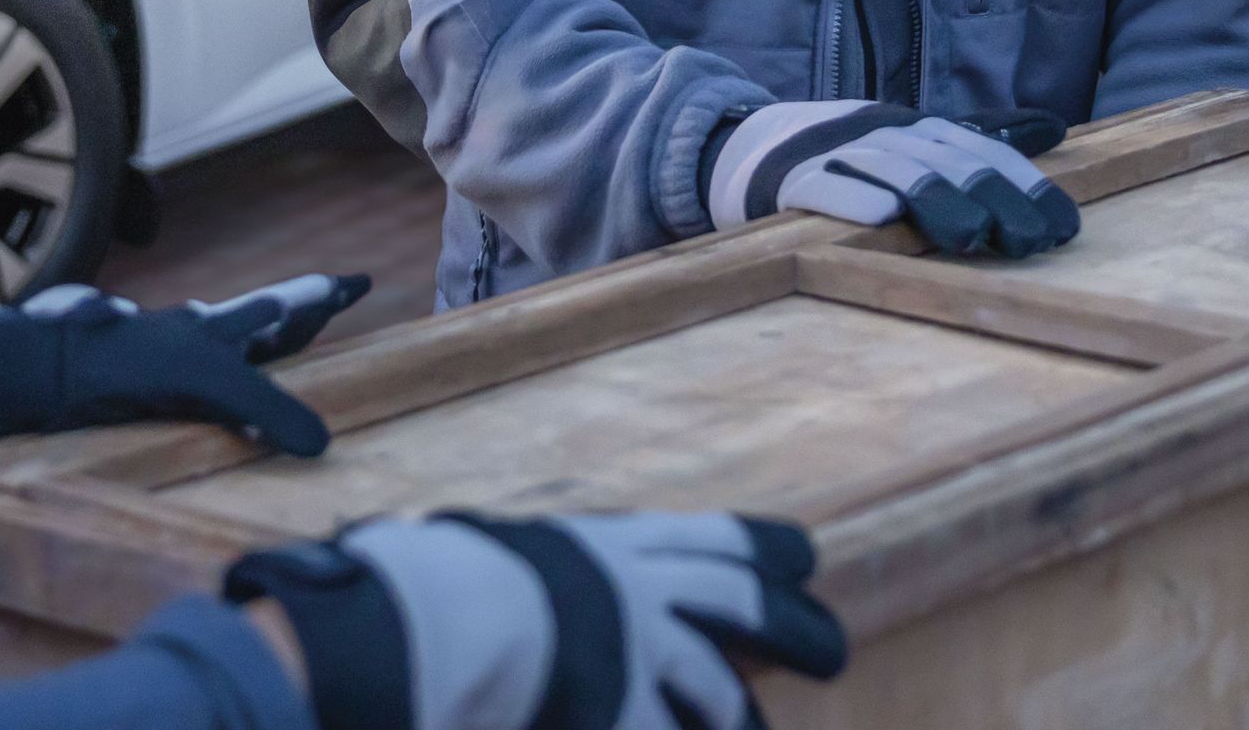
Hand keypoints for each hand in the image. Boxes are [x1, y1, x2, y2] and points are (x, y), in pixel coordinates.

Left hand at [0, 271, 369, 456]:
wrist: (36, 374)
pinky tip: (199, 394)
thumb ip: (267, 408)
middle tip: (327, 298)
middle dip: (293, 313)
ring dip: (249, 342)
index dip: (319, 299)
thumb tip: (322, 444)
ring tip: (274, 336)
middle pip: (255, 323)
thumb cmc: (120, 366)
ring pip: (215, 346)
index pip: (283, 312)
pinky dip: (205, 384)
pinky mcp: (128, 390)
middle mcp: (189, 341)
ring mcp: (157, 364)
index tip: (354, 280)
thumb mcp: (208, 381)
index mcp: (216, 333)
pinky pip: (182, 382)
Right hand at [224, 511, 847, 729]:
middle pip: (738, 600)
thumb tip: (418, 544)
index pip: (700, 537)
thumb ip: (472, 554)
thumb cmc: (425, 575)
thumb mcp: (462, 550)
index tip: (801, 555)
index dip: (757, 545)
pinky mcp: (625, 711)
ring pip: (715, 688)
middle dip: (791, 627)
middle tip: (831, 652)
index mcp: (602, 543)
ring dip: (736, 716)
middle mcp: (635, 589)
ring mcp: (638, 652)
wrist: (437, 617)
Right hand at [703, 101, 1078, 257]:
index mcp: (918, 128)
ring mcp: (838, 154)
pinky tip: (880, 219)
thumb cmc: (848, 155)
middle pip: (947, 163)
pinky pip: (824, 189)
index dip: (1023, 186)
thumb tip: (1054, 129)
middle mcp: (884, 135)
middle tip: (1032, 241)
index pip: (981, 152)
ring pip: (894, 173)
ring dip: (936, 201)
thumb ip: (982, 138)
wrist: (747, 147)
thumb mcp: (915, 141)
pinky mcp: (792, 181)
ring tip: (972, 235)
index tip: (1063, 226)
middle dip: (994, 199)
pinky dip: (852, 201)